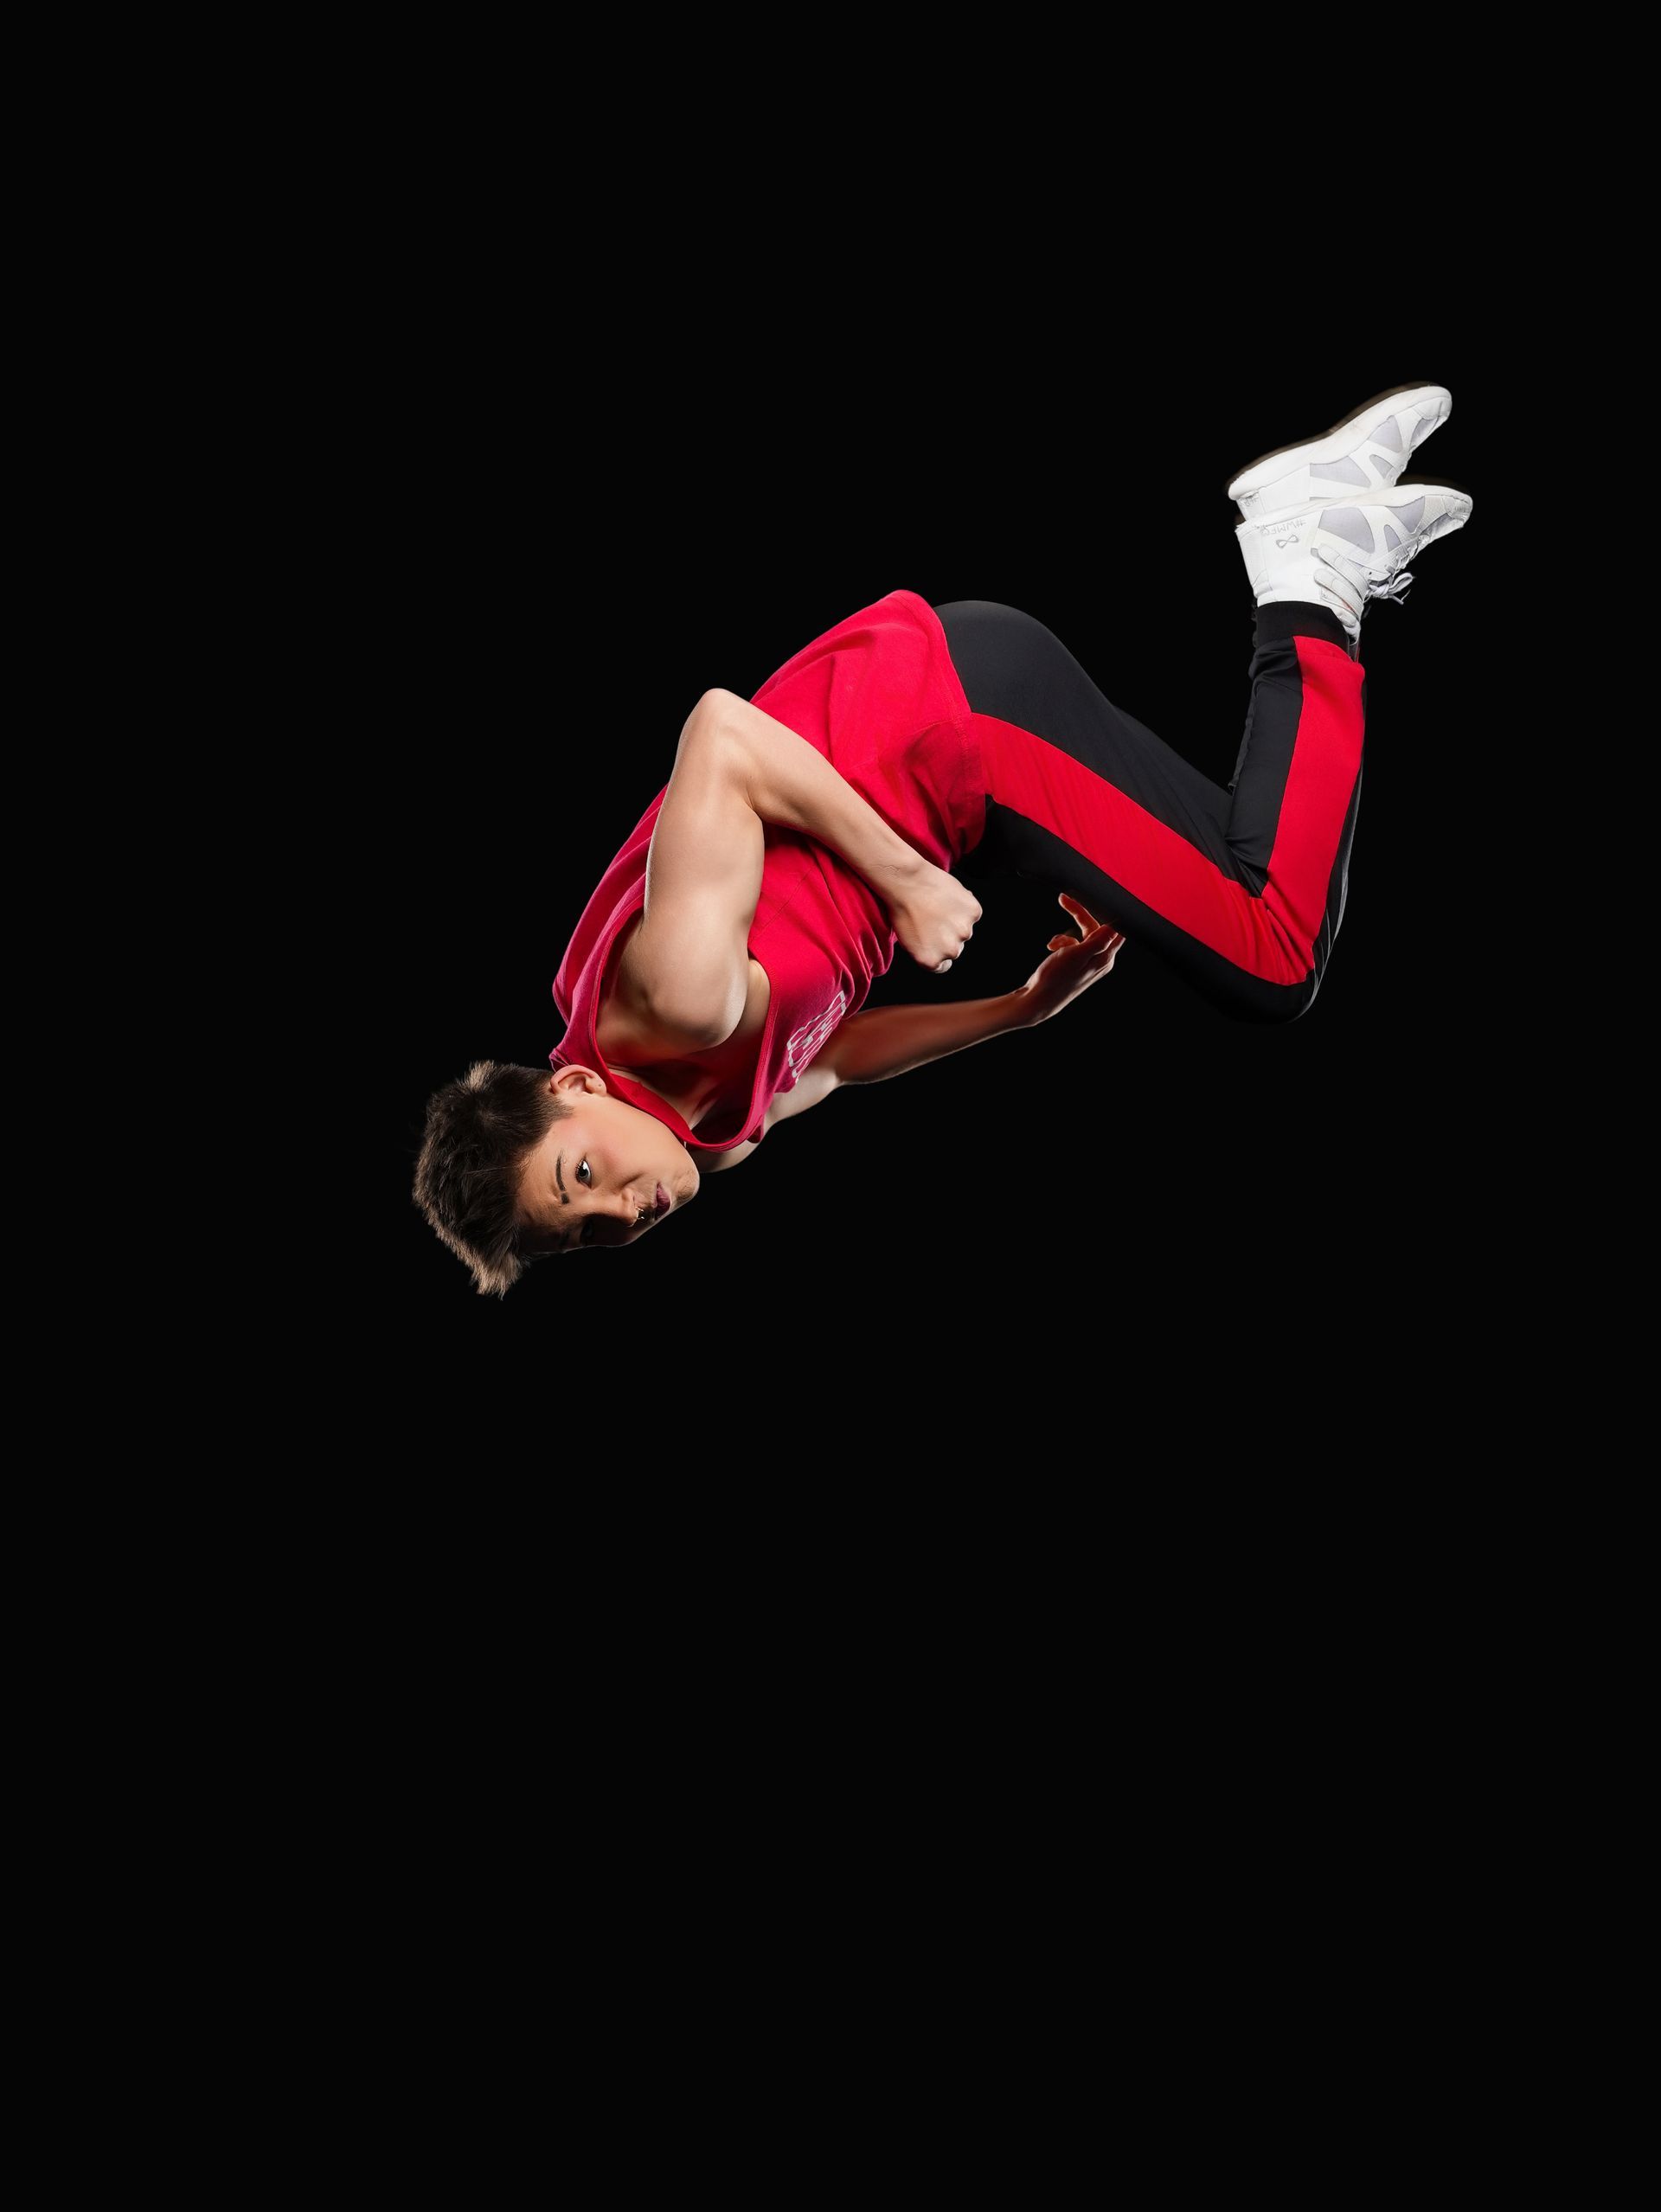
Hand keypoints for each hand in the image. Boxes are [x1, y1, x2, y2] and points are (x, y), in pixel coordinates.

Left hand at [885, 856, 983, 974]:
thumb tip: (940, 946)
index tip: (934, 938)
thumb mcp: (908, 939)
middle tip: (933, 917)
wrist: (907, 881)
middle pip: (955, 947)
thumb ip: (927, 949)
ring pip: (964, 929)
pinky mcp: (973, 912)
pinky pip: (971, 911)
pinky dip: (964, 904)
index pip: (944, 964)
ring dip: (957, 920)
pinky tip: (948, 897)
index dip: (938, 949)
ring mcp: (964, 932)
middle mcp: (950, 951)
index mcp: (931, 961)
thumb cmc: (902, 908)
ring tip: (939, 905)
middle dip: (948, 935)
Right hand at [1014, 893, 1124, 1023]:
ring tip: (1054, 946)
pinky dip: (1061, 943)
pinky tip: (1051, 949)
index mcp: (1104, 959)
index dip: (1108, 913)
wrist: (1037, 999)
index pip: (1115, 929)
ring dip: (1065, 935)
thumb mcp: (1076, 956)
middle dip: (1079, 915)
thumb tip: (1117, 926)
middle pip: (1095, 928)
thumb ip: (1098, 941)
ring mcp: (1088, 962)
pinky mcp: (1076, 963)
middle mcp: (1099, 960)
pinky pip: (1072, 945)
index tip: (1096, 900)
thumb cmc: (1055, 980)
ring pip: (1081, 935)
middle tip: (1064, 899)